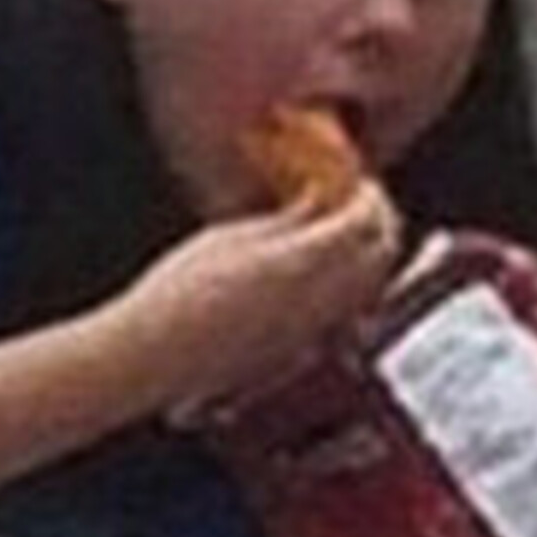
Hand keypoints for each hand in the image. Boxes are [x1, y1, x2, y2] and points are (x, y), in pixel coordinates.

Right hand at [108, 179, 403, 410]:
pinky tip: (315, 271)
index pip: (366, 220)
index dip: (369, 195)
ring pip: (370, 284)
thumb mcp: (232, 238)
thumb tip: (320, 200)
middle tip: (354, 201)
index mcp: (302, 262)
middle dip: (378, 222)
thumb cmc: (178, 295)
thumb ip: (287, 219)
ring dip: (365, 253)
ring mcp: (315, 330)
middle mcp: (320, 300)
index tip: (357, 180)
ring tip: (336, 232)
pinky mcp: (302, 351)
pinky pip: (347, 310)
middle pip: (382, 254)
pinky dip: (348, 283)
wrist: (155, 357)